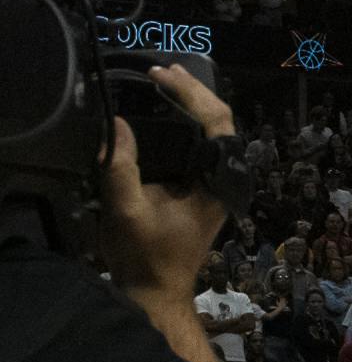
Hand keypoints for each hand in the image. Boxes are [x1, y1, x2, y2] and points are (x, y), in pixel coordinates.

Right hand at [99, 65, 235, 294]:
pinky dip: (185, 126)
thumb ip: (121, 166)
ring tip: (164, 82)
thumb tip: (116, 124)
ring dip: (191, 105)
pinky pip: (201, 148)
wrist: (156, 290)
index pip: (218, 122)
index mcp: (218, 181)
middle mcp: (225, 179)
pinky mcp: (204, 189)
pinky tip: (165, 115)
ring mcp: (217, 184)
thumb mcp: (126, 211)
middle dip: (193, 91)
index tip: (160, 74)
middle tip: (162, 70)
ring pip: (214, 133)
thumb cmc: (146, 255)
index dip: (191, 92)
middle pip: (220, 122)